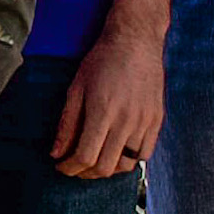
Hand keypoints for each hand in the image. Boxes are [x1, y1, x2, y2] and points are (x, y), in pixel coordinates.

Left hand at [52, 27, 167, 181]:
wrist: (136, 41)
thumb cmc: (102, 60)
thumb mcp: (76, 88)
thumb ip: (66, 124)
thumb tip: (56, 153)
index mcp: (103, 111)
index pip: (85, 156)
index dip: (69, 168)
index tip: (61, 166)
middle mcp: (126, 121)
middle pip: (105, 167)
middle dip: (85, 173)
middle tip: (74, 166)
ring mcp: (145, 122)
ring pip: (126, 164)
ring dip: (107, 169)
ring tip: (94, 159)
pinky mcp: (156, 120)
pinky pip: (144, 154)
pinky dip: (128, 160)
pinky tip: (115, 152)